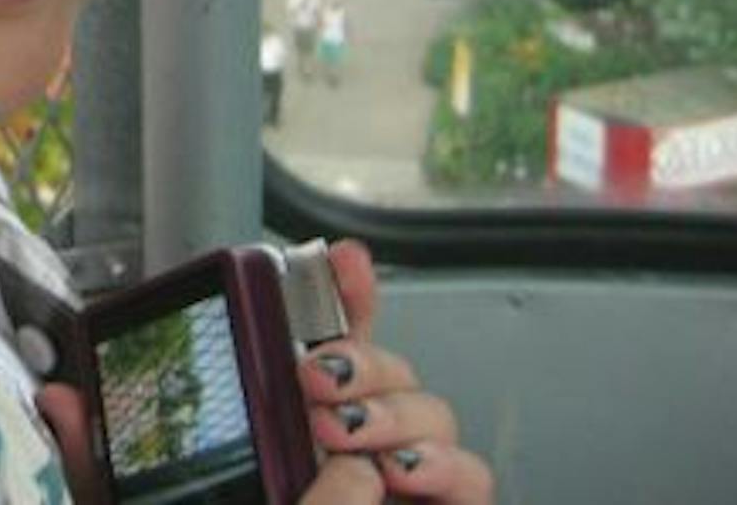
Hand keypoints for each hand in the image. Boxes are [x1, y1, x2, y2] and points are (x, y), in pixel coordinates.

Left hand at [297, 240, 493, 503]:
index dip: (349, 289)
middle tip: (316, 378)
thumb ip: (281, 378)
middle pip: (394, 369)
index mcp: (319, 412)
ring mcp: (414, 472)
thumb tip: (318, 312)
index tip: (343, 257)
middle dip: (362, 364)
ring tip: (347, 434)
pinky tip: (400, 470)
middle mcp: (370, 437)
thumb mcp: (263, 448)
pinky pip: (473, 477)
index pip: (342, 337)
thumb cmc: (278, 496)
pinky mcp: (450, 503)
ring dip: (396, 415)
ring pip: (434, 415)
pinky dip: (446, 467)